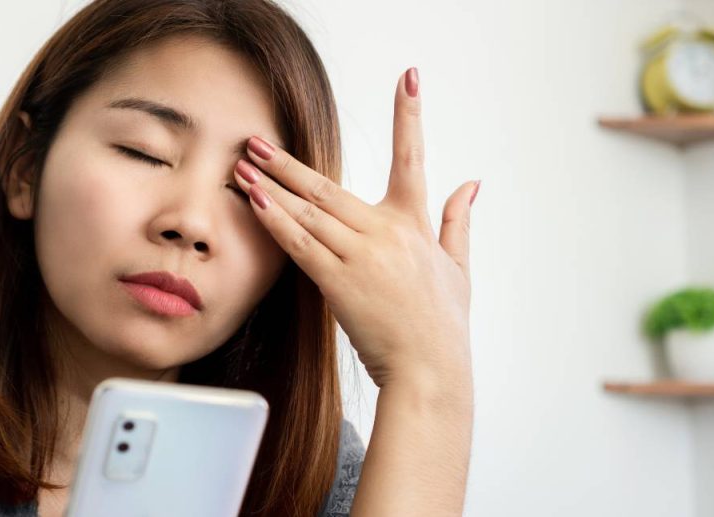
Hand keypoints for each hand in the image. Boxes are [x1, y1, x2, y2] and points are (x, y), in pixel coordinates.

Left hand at [233, 67, 478, 388]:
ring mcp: (361, 254)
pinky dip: (275, 221)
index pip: (413, 158)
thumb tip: (471, 182)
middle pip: (328, 186)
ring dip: (271, 187)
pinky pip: (300, 244)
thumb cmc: (442, 324)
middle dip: (287, 162)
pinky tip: (254, 202)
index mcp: (415, 223)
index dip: (410, 115)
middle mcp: (387, 231)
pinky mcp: (339, 281)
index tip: (409, 77)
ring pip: (308, 210)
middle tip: (257, 141)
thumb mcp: (458, 269)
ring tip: (242, 167)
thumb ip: (459, 221)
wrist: (430, 370)